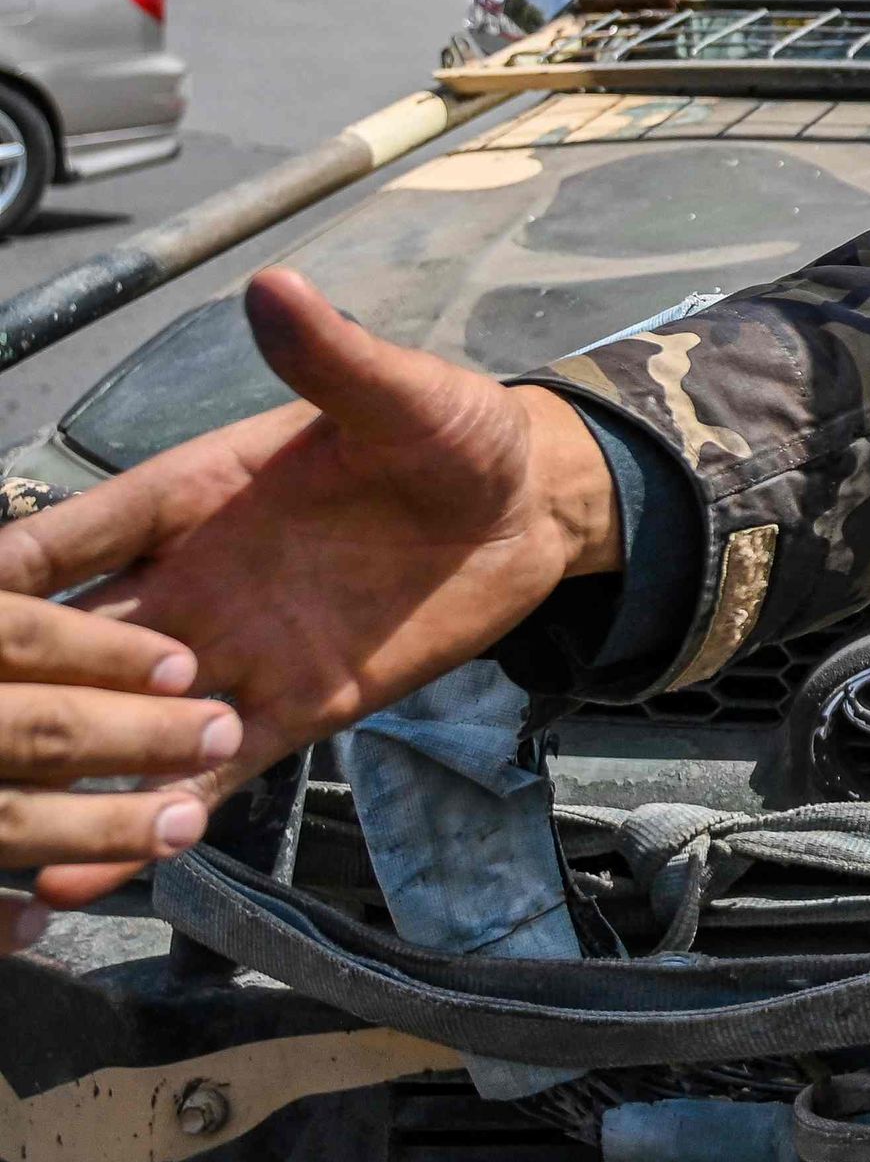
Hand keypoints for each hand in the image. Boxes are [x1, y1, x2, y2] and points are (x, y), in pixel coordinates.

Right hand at [0, 269, 618, 938]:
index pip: (65, 538)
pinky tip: (85, 873)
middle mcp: (188, 582)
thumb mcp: (398, 392)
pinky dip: (152, 817)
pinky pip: (208, 770)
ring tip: (6, 828)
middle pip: (66, 646)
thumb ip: (331, 357)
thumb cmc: (450, 434)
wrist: (525, 505)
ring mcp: (234, 650)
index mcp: (186, 497)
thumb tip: (278, 288)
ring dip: (66, 770)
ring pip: (121, 723)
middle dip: (14, 686)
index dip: (3, 576)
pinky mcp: (294, 705)